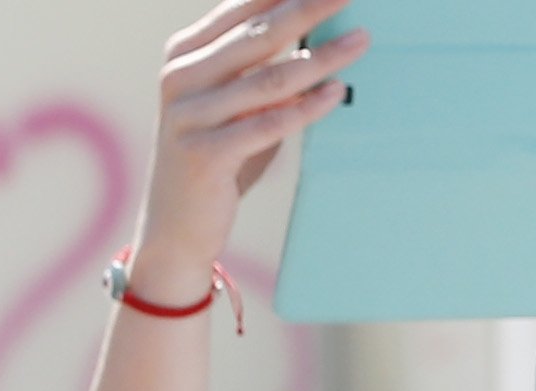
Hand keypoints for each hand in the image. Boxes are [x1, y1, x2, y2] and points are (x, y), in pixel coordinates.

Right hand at [130, 0, 366, 293]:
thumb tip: (316, 41)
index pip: (241, 9)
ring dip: (321, 58)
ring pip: (269, 78)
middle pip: (259, 34)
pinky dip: (307, 107)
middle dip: (308, 9)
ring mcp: (189, 114)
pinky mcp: (206, 153)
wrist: (175, 224)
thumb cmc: (216, 159)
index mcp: (184, 53)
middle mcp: (181, 76)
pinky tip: (337, 91)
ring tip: (360, 41)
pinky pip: (268, 124)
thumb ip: (259, 73)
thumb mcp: (232, 106)